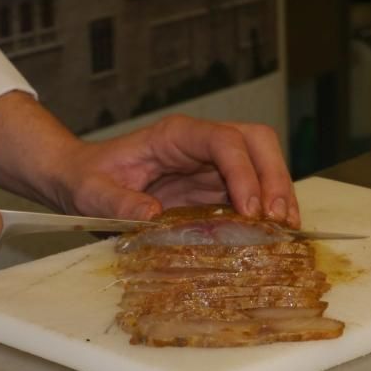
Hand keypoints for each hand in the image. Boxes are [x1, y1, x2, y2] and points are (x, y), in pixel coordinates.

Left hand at [53, 115, 299, 227]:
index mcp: (175, 136)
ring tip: (286, 231)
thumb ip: (116, 202)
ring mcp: (212, 165)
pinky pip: (252, 192)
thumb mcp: (92, 193)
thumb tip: (151, 215)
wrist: (84, 181)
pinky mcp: (215, 188)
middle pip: (256, 143)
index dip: (243, 172)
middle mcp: (201, 144)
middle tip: (280, 220)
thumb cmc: (87, 180)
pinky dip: (266, 211)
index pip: (224, 141)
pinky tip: (272, 234)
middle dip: (275, 178)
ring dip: (279, 195)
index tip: (250, 210)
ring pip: (262, 165)